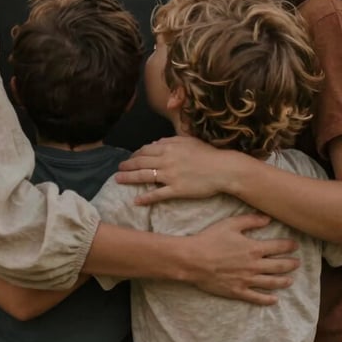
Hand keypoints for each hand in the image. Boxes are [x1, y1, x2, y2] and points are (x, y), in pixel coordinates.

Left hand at [116, 136, 241, 203]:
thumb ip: (170, 140)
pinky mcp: (177, 190)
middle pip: (141, 162)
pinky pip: (158, 194)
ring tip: (118, 180)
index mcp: (169, 147)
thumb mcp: (188, 140)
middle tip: (118, 169)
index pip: (146, 150)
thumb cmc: (208, 154)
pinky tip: (136, 201)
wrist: (223, 169)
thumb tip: (156, 142)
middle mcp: (166, 160)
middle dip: (127, 165)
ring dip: (129, 178)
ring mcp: (170, 176)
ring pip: (144, 176)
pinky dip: (146, 198)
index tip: (130, 158)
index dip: (135, 154)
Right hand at [185, 214, 298, 304]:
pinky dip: (267, 299)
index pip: (278, 247)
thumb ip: (250, 220)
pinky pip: (256, 297)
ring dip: (283, 281)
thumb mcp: (230, 224)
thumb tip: (268, 218)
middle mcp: (254, 266)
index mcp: (253, 248)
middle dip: (290, 264)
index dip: (289, 246)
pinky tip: (274, 300)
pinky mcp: (238, 291)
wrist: (193, 259)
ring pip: (271, 282)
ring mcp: (247, 280)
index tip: (295, 245)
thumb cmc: (210, 239)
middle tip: (297, 263)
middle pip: (278, 266)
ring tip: (290, 280)